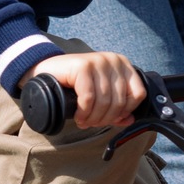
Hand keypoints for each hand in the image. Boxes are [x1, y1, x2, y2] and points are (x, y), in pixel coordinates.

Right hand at [25, 51, 143, 130]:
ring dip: (93, 118)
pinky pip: (89, 98)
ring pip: (104, 101)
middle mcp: (114, 60)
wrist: (45, 72)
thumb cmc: (74, 85)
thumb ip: (118, 109)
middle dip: (105, 118)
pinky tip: (78, 116)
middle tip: (92, 123)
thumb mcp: (100, 96)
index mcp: (123, 65)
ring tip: (84, 121)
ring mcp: (99, 61)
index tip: (111, 119)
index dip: (125, 112)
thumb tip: (129, 120)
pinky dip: (84, 112)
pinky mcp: (83, 66)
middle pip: (120, 101)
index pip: (138, 94)